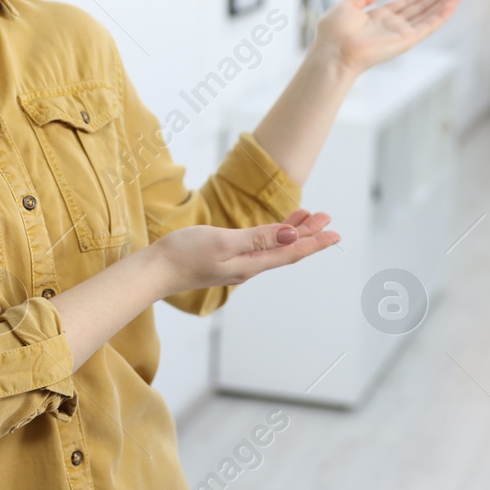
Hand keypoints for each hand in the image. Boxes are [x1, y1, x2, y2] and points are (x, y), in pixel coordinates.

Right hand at [148, 208, 338, 297]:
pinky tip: (275, 230)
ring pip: (274, 248)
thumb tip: (293, 237)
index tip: (335, 233)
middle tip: (327, 218)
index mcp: (251, 264)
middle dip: (308, 234)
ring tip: (308, 218)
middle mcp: (248, 267)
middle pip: (286, 250)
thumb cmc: (184, 254)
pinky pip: (259, 248)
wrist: (154, 271)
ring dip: (292, 233)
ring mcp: (237, 265)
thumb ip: (258, 238)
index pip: (291, 252)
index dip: (315, 242)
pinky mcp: (225, 260)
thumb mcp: (224, 241)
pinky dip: (272, 236)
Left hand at [311, 0, 461, 75]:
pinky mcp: (406, 40)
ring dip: (443, 5)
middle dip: (436, 0)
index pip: (403, 5)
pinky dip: (441, 15)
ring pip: (427, 17)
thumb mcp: (347, 5)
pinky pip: (427, 26)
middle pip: (419, 10)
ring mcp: (399, 34)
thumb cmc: (333, 33)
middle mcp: (391, 27)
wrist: (333, 51)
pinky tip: (452, 5)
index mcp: (377, 19)